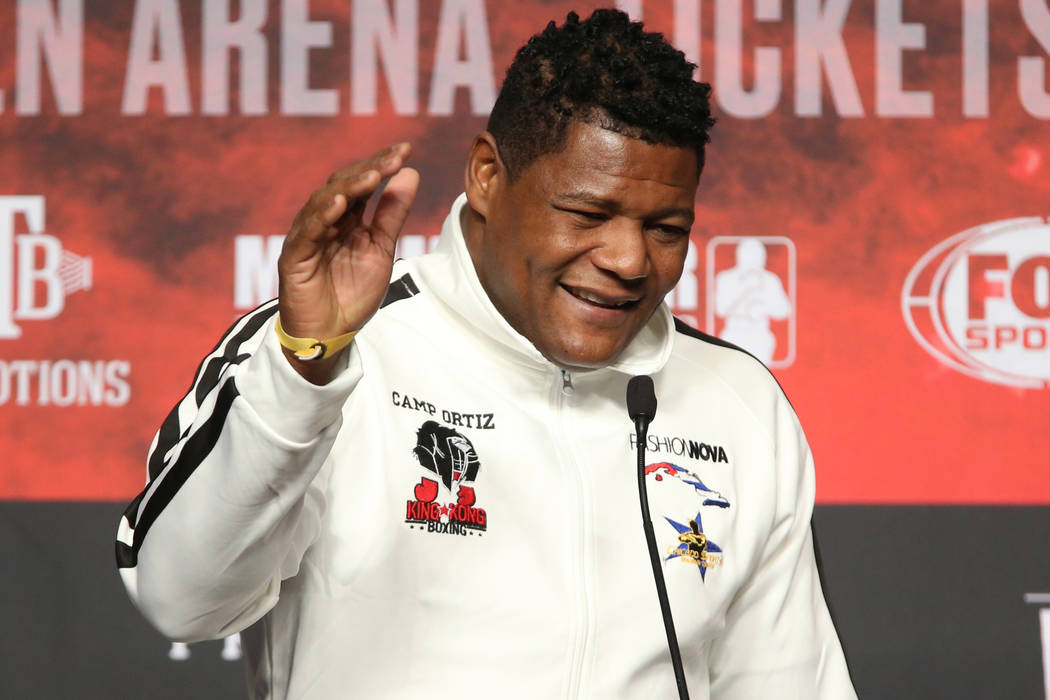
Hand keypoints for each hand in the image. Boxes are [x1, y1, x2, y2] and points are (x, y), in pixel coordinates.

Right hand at [277, 143, 419, 381]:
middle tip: (395, 157)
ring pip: (324, 202)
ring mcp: (307, 236)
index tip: (406, 150)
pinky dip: (324, 215)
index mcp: (346, 218)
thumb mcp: (381, 249)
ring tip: (374, 175)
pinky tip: (341, 203)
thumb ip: (393, 214)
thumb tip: (410, 173)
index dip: (382, 165)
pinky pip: (308, 232)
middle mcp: (325, 221)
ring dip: (350, 187)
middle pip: (343, 185)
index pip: (362, 182)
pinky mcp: (294, 257)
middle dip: (370, 169)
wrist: (329, 334)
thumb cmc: (351, 293)